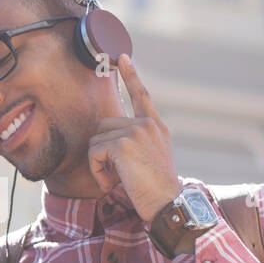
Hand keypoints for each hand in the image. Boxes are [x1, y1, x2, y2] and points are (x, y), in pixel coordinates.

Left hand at [87, 54, 180, 223]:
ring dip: (98, 163)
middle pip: (105, 125)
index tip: (122, 57)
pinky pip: (94, 152)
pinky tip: (110, 183)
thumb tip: (110, 142)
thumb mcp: (154, 159)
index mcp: (156, 127)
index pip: (142, 95)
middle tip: (115, 174)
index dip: (131, 76)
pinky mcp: (123, 144)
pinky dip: (96, 171)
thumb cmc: (158, 190)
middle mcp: (147, 125)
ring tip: (114, 180)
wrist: (169, 205)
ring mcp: (136, 132)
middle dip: (102, 151)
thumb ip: (139, 142)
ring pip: (97, 140)